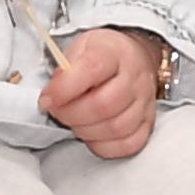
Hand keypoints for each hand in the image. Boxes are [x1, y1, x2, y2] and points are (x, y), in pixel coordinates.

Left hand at [41, 27, 162, 158]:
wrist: (133, 58)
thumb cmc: (101, 56)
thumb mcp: (79, 48)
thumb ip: (64, 69)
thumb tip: (51, 96)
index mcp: (114, 52)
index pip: (92, 68)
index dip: (64, 88)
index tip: (46, 99)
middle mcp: (134, 77)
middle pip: (104, 105)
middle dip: (71, 114)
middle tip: (58, 111)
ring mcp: (145, 102)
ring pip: (116, 128)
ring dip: (86, 131)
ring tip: (74, 121)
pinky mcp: (149, 123)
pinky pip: (129, 144)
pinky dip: (105, 146)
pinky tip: (93, 135)